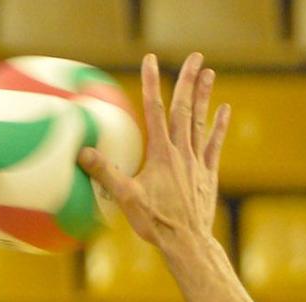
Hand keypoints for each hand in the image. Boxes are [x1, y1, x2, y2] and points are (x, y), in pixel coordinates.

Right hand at [77, 53, 228, 251]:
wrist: (188, 242)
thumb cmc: (155, 222)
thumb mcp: (125, 198)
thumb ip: (105, 173)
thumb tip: (81, 153)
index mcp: (161, 154)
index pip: (155, 110)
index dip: (152, 83)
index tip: (151, 60)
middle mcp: (182, 153)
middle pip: (185, 109)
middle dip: (188, 80)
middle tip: (195, 57)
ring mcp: (197, 162)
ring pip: (200, 122)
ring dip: (205, 96)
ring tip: (209, 72)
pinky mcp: (207, 174)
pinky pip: (214, 144)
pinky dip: (219, 125)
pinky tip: (224, 109)